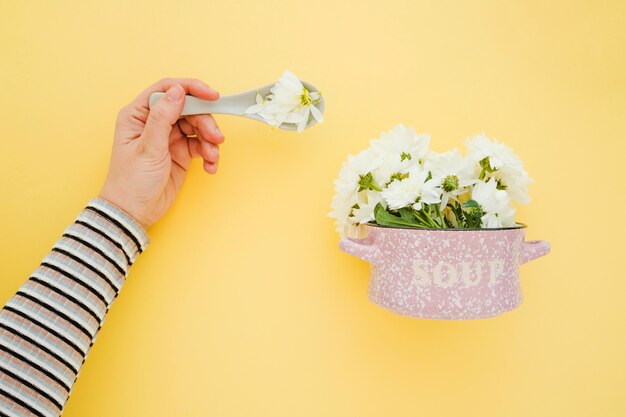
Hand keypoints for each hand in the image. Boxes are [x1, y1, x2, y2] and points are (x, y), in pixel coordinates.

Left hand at [99, 78, 223, 228]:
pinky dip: (209, 154)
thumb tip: (178, 91)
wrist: (134, 212)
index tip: (212, 96)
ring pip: (197, 127)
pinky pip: (201, 145)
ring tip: (212, 157)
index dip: (191, 89)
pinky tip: (210, 166)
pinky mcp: (180, 152)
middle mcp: (154, 122)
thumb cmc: (131, 182)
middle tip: (216, 138)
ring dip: (210, 140)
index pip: (167, 90)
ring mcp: (168, 137)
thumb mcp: (148, 148)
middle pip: (188, 109)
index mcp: (139, 114)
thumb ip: (163, 118)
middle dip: (205, 122)